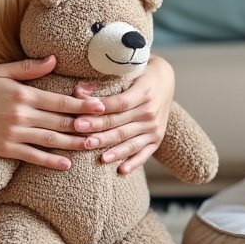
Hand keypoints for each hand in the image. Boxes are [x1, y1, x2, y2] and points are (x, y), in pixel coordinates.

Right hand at [0, 57, 104, 170]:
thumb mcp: (0, 72)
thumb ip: (29, 67)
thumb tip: (55, 60)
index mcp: (23, 94)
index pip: (61, 101)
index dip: (84, 104)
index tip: (102, 106)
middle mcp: (22, 115)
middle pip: (61, 121)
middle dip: (86, 125)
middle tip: (107, 128)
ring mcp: (14, 134)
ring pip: (51, 140)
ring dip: (74, 143)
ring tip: (93, 146)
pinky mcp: (6, 150)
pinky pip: (33, 157)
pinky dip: (51, 161)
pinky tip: (66, 164)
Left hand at [72, 56, 174, 174]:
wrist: (165, 81)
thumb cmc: (138, 75)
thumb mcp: (125, 73)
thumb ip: (103, 83)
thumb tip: (79, 92)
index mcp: (144, 92)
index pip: (119, 104)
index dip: (99, 112)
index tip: (81, 117)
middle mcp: (151, 112)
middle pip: (121, 125)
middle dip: (99, 132)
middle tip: (81, 137)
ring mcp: (155, 128)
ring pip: (131, 142)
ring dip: (114, 151)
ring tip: (99, 158)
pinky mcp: (157, 140)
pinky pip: (144, 154)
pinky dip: (133, 163)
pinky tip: (121, 171)